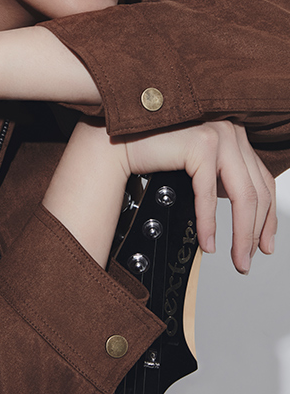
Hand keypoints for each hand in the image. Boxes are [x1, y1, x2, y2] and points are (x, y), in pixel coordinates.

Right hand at [118, 116, 276, 269]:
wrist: (124, 145)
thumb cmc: (160, 158)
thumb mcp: (204, 172)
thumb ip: (226, 184)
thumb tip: (250, 224)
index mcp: (236, 136)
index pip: (264, 182)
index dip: (269, 219)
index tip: (266, 245)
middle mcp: (232, 132)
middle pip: (257, 192)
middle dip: (254, 234)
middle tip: (246, 262)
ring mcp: (218, 134)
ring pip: (243, 196)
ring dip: (241, 236)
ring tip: (237, 259)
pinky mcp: (201, 144)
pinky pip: (210, 196)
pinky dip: (210, 225)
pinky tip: (208, 244)